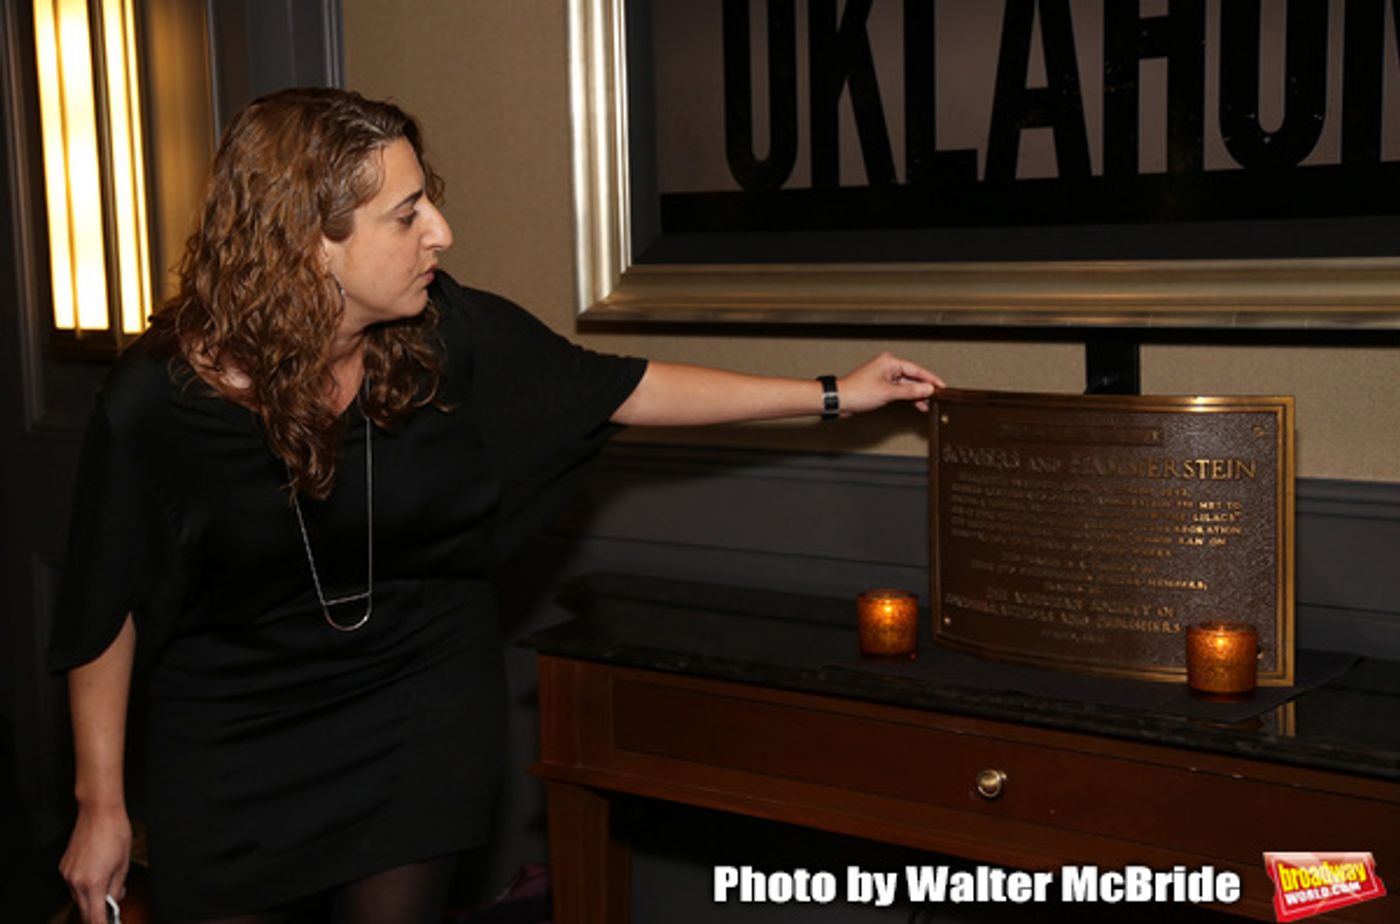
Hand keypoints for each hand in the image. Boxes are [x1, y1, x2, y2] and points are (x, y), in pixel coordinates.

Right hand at [60, 806, 130, 923]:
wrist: (98, 812)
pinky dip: (84, 887)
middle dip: (97, 914)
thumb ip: (117, 887)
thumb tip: (114, 900)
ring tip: (107, 889)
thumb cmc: (115, 833)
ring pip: (78, 898)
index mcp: (93, 883)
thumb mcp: (123, 864)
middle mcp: (76, 882)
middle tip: (111, 912)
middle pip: (84, 910)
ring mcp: (67, 874)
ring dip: (91, 899)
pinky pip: (73, 885)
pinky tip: (96, 877)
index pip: (95, 916)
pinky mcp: (64, 867)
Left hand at [838, 352, 944, 414]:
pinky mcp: (882, 387)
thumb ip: (910, 391)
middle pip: (913, 378)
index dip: (931, 379)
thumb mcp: (888, 392)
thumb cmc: (856, 391)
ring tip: (928, 405)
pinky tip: (916, 405)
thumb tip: (927, 389)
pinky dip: (908, 398)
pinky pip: (900, 392)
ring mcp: (885, 378)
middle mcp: (888, 367)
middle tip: (937, 398)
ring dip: (917, 395)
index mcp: (890, 362)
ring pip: (907, 386)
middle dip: (924, 389)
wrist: (840, 401)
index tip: (942, 387)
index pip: (917, 370)